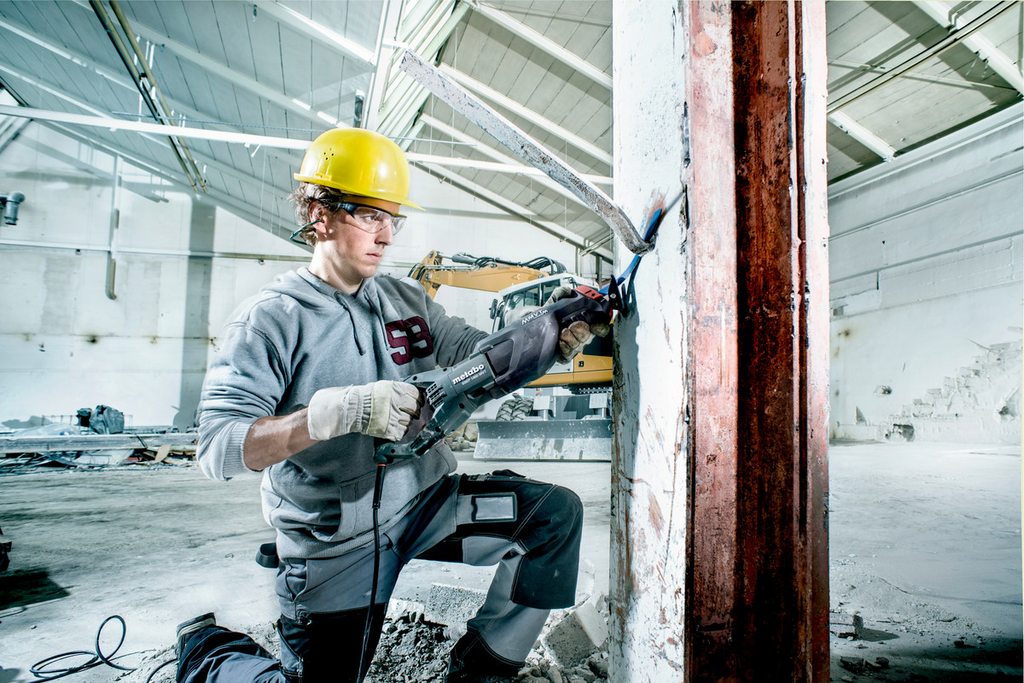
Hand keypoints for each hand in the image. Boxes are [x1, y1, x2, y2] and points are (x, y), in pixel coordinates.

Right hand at [307, 381, 422, 441]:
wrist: (353, 408)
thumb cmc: (367, 396)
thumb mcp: (385, 387)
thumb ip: (399, 390)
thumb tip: (413, 394)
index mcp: (398, 390)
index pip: (417, 395)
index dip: (419, 399)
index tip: (418, 402)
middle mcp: (398, 403)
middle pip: (415, 409)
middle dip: (414, 412)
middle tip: (410, 413)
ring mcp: (395, 417)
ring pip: (410, 422)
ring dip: (407, 422)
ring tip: (398, 420)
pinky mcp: (390, 429)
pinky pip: (402, 433)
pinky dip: (400, 432)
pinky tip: (394, 427)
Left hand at [546, 286, 610, 362]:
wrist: (533, 329)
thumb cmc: (546, 317)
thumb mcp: (553, 302)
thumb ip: (560, 293)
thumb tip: (567, 291)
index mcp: (582, 322)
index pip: (599, 327)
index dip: (600, 327)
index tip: (595, 325)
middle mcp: (580, 335)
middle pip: (589, 337)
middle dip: (580, 330)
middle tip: (572, 325)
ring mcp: (573, 346)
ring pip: (579, 346)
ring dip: (569, 338)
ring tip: (562, 332)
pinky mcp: (565, 355)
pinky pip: (569, 354)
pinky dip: (564, 347)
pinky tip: (558, 342)